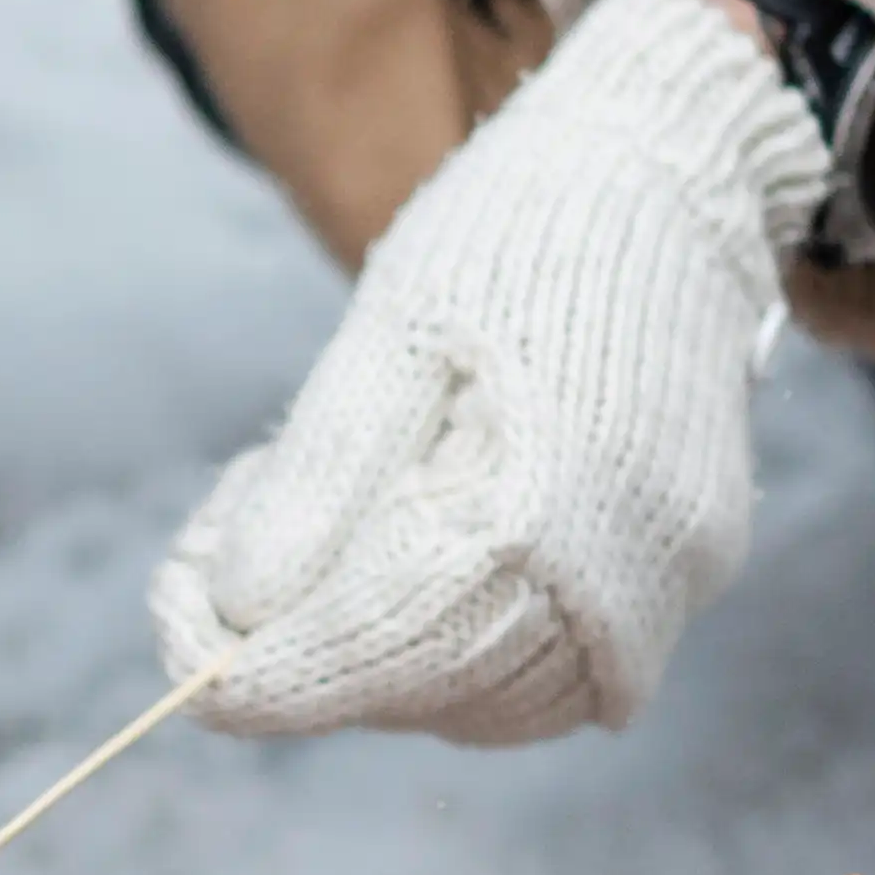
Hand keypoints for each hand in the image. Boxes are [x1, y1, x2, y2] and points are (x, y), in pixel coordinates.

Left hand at [154, 0, 822, 743]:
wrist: (677, 169)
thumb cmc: (519, 233)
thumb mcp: (392, 326)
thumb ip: (323, 474)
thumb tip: (243, 607)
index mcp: (542, 498)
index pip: (378, 643)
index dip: (268, 677)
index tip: (184, 671)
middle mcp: (625, 566)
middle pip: (430, 691)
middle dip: (314, 659)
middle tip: (231, 570)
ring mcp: (672, 580)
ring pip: (495, 704)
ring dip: (389, 667)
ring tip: (330, 543)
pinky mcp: (689, 573)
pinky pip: (562, 674)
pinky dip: (471, 657)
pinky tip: (414, 567)